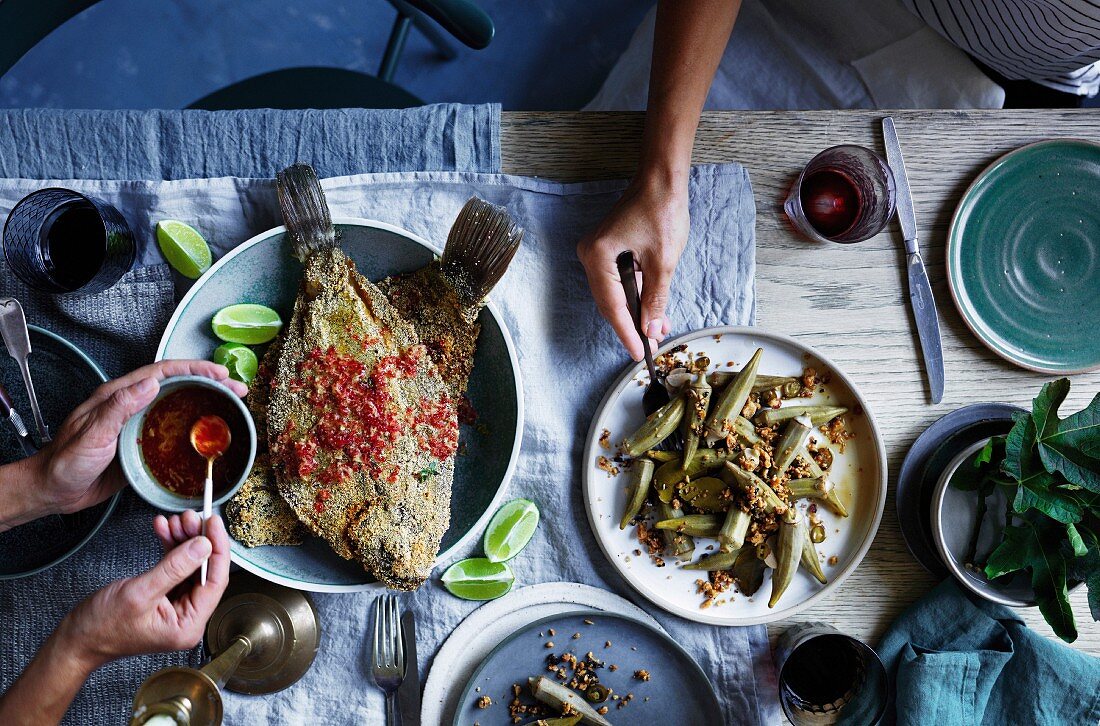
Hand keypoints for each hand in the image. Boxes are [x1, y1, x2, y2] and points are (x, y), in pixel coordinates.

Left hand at [24, 360, 246, 518]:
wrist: (53, 491)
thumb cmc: (65, 463)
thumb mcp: (91, 434)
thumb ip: (118, 408)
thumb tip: (151, 383)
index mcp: (117, 395)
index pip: (162, 372)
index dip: (193, 368)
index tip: (218, 372)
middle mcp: (130, 405)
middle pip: (177, 385)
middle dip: (210, 383)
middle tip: (237, 389)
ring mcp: (138, 424)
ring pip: (179, 406)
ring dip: (207, 403)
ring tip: (232, 406)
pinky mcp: (142, 444)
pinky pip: (174, 430)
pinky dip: (195, 427)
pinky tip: (209, 434)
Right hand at [60, 511, 230, 667]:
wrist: (76, 638)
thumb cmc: (102, 627)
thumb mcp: (141, 593)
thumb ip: (175, 568)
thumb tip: (203, 546)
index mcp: (189, 625)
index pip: (215, 581)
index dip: (217, 548)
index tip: (214, 523)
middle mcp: (188, 617)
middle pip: (205, 570)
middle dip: (198, 540)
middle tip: (189, 517)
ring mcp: (177, 606)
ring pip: (191, 565)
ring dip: (183, 540)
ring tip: (174, 520)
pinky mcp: (165, 596)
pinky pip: (175, 566)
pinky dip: (171, 546)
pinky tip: (164, 530)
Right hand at [577, 171, 688, 360]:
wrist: (661, 179)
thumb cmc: (661, 211)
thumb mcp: (663, 261)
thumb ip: (655, 299)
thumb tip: (651, 330)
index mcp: (597, 256)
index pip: (612, 305)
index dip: (626, 332)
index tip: (639, 353)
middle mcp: (589, 255)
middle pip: (609, 302)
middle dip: (631, 325)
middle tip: (650, 346)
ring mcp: (596, 252)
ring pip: (614, 294)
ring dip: (634, 312)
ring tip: (656, 330)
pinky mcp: (607, 250)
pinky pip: (618, 281)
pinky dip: (634, 296)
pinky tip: (650, 309)